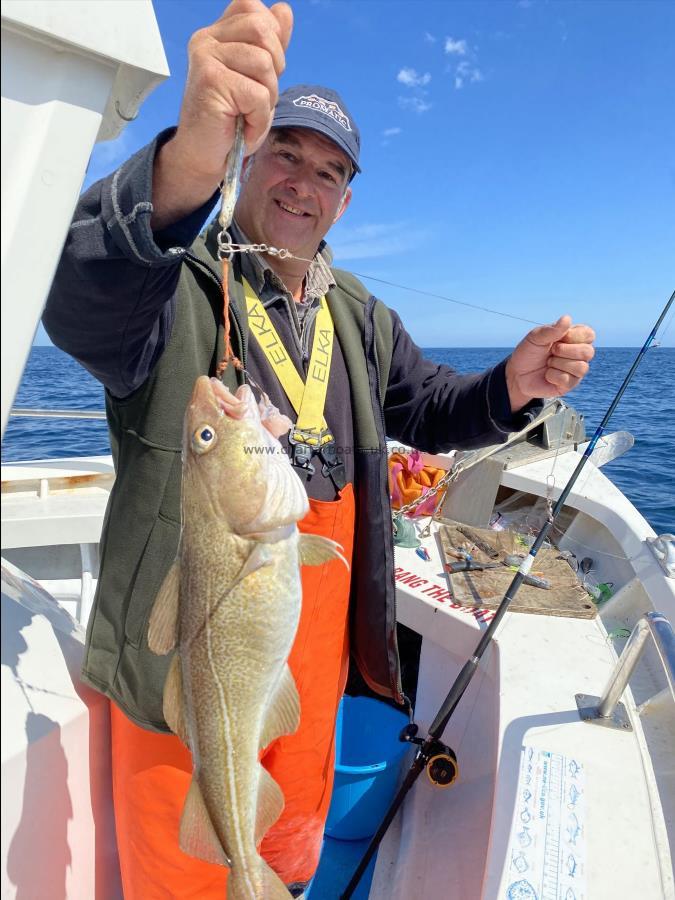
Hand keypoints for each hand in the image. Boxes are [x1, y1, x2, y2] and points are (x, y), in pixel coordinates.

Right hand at [171, 0, 292, 181]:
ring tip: (247, 113)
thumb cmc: (231, 121)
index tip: (261, 71)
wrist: (205, 156)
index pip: (252, 7)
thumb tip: (284, 9)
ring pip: (264, 63)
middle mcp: (207, 40)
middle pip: (263, 30)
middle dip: (274, 70)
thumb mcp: (257, 79)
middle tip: (256, 97)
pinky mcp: (211, 81)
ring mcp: (206, 58)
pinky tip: (244, 127)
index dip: (272, 36)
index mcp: (218, 34)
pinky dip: (259, 118)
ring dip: (267, 98)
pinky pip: (258, 94)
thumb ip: (270, 45)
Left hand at [505, 315, 595, 410]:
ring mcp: (576, 371)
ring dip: (558, 363)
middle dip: (565, 351)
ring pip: (581, 367)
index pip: (589, 335)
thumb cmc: (529, 352)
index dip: (574, 336)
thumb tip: (567, 318)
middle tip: (551, 351)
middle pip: (588, 352)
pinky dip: (553, 375)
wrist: (517, 374)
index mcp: (574, 338)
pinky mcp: (569, 385)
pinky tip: (547, 374)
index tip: (558, 338)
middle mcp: (579, 354)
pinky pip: (568, 380)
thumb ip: (551, 329)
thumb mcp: (536, 337)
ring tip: (548, 363)